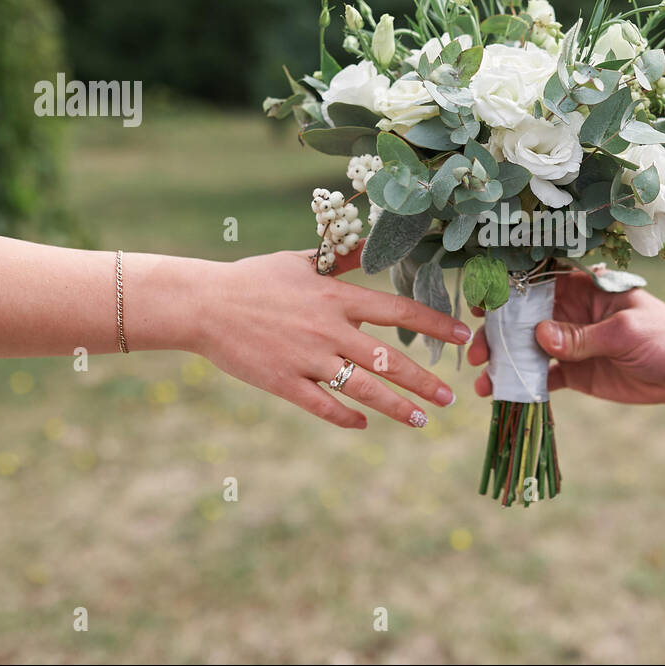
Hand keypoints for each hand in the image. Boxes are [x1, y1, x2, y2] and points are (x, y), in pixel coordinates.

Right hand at [185, 246, 470, 428]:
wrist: (203, 304)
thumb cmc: (253, 279)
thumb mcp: (302, 261)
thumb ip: (341, 259)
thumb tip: (370, 241)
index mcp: (335, 298)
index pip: (397, 312)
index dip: (432, 325)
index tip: (461, 336)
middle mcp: (328, 330)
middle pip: (388, 360)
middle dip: (423, 381)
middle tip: (449, 397)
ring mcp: (307, 359)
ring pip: (363, 389)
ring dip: (397, 407)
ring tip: (422, 420)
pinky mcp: (284, 383)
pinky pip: (323, 406)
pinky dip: (346, 417)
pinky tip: (364, 424)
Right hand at [466, 268, 664, 405]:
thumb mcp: (626, 332)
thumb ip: (583, 336)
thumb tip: (540, 336)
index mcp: (582, 288)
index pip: (537, 281)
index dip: (506, 288)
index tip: (481, 301)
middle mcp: (569, 312)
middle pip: (521, 317)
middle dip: (495, 333)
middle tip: (476, 353)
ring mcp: (569, 343)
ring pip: (525, 349)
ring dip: (503, 362)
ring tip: (483, 380)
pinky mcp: (574, 372)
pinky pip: (541, 377)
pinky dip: (521, 385)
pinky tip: (502, 394)